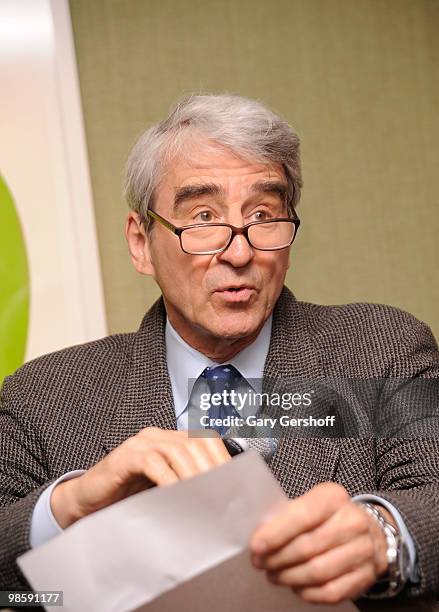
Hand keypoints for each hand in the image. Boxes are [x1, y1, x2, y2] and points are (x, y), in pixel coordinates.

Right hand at [51, 427, 229, 527]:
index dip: (222, 459)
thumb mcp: (163, 488)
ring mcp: (142, 443)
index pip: (206, 440)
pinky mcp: (126, 456)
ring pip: (178, 451)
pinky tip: (175, 494)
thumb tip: (219, 497)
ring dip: (194, 475)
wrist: (87, 500)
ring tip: (203, 496)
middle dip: (212, 469)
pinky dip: (168, 479)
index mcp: (171, 441)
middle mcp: (158, 436)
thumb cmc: (127, 496)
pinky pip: (153, 462)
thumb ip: (185, 485)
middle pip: (196, 444)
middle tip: (222, 494)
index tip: (234, 482)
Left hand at [250, 482, 390, 603]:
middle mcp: (352, 522)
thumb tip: (260, 538)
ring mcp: (362, 550)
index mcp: (333, 497)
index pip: (301, 516)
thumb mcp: (312, 503)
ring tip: (274, 575)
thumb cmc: (329, 517)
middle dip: (277, 558)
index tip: (256, 546)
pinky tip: (296, 586)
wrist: (371, 531)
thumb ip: (289, 516)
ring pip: (317, 572)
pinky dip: (308, 592)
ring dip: (289, 577)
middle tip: (261, 563)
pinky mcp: (365, 575)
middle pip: (307, 547)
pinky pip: (330, 591)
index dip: (276, 533)